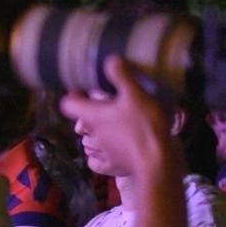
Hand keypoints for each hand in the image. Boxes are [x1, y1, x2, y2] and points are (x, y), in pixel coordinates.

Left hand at [60, 57, 181, 185]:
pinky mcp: (111, 166)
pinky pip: (98, 162)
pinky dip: (100, 157)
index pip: (67, 105)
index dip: (73, 95)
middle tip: (106, 107)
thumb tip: (109, 60)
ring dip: (96, 134)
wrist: (157, 159)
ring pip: (88, 142)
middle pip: (80, 123)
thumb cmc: (145, 125)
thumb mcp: (136, 95)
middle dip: (89, 115)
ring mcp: (101, 152)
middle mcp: (92, 134)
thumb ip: (122, 77)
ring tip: (113, 127)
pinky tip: (110, 151)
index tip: (82, 90)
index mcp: (92, 116)